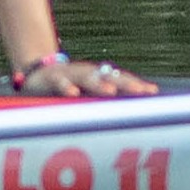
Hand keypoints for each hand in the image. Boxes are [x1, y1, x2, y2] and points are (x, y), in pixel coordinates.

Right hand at [16, 56, 156, 98]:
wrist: (36, 74)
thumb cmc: (69, 90)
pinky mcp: (50, 78)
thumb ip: (106, 104)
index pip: (121, 80)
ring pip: (86, 78)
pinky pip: (59, 83)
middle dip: (126, 84)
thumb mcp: (88, 97)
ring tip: (111, 92)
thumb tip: (133, 116)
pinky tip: (73, 94)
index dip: (136, 85)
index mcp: (99, 78)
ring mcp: (70, 74)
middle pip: (109, 76)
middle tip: (140, 92)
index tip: (153, 92)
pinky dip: (66, 87)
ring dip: (99, 84)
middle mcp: (87, 73)